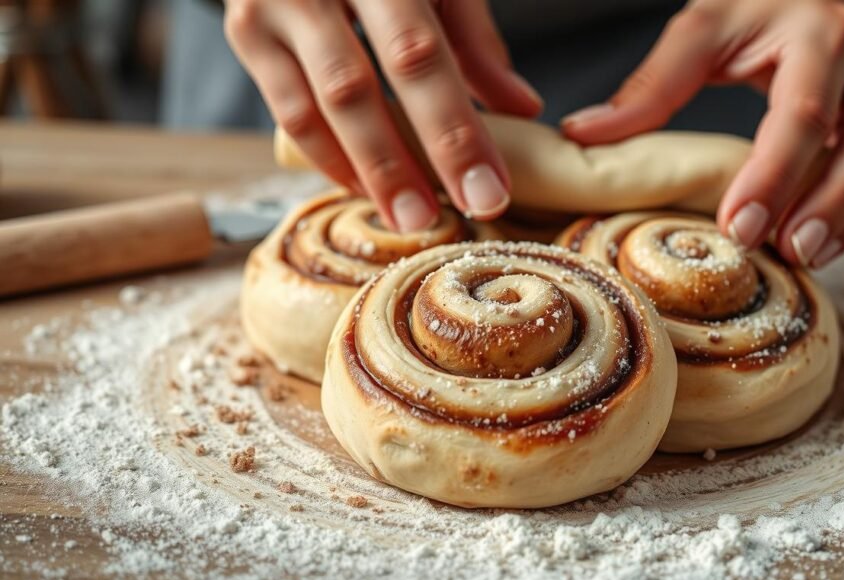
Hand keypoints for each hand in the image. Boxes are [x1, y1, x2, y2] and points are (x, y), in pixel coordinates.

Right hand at [224, 0, 542, 231]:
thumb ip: (474, 41)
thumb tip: (523, 109)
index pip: (418, 56)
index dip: (454, 131)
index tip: (489, 191)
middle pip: (355, 88)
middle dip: (400, 166)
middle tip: (441, 220)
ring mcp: (271, 6)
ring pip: (313, 108)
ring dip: (362, 173)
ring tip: (407, 219)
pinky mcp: (245, 31)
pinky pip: (287, 111)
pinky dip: (328, 156)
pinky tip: (365, 188)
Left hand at [561, 0, 843, 267]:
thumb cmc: (759, 9)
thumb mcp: (704, 29)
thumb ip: (652, 84)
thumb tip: (584, 133)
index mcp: (819, 35)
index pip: (801, 115)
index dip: (771, 176)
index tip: (736, 226)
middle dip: (823, 205)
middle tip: (781, 251)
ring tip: (805, 259)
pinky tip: (827, 248)